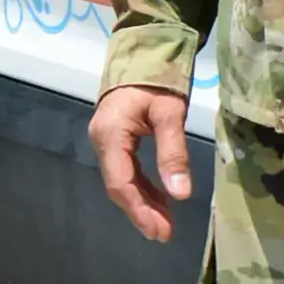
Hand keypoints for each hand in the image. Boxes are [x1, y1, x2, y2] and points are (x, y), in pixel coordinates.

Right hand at [90, 85, 191, 242]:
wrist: (144, 49)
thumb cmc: (158, 77)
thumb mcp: (170, 112)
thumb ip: (174, 152)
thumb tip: (181, 194)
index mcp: (110, 134)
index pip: (121, 182)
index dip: (139, 210)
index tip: (159, 231)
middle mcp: (102, 141)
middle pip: (119, 186)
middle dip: (141, 212)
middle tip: (164, 234)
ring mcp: (107, 140)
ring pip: (123, 180)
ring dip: (144, 202)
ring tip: (166, 223)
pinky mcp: (116, 139)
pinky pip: (128, 170)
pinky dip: (144, 186)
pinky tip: (161, 198)